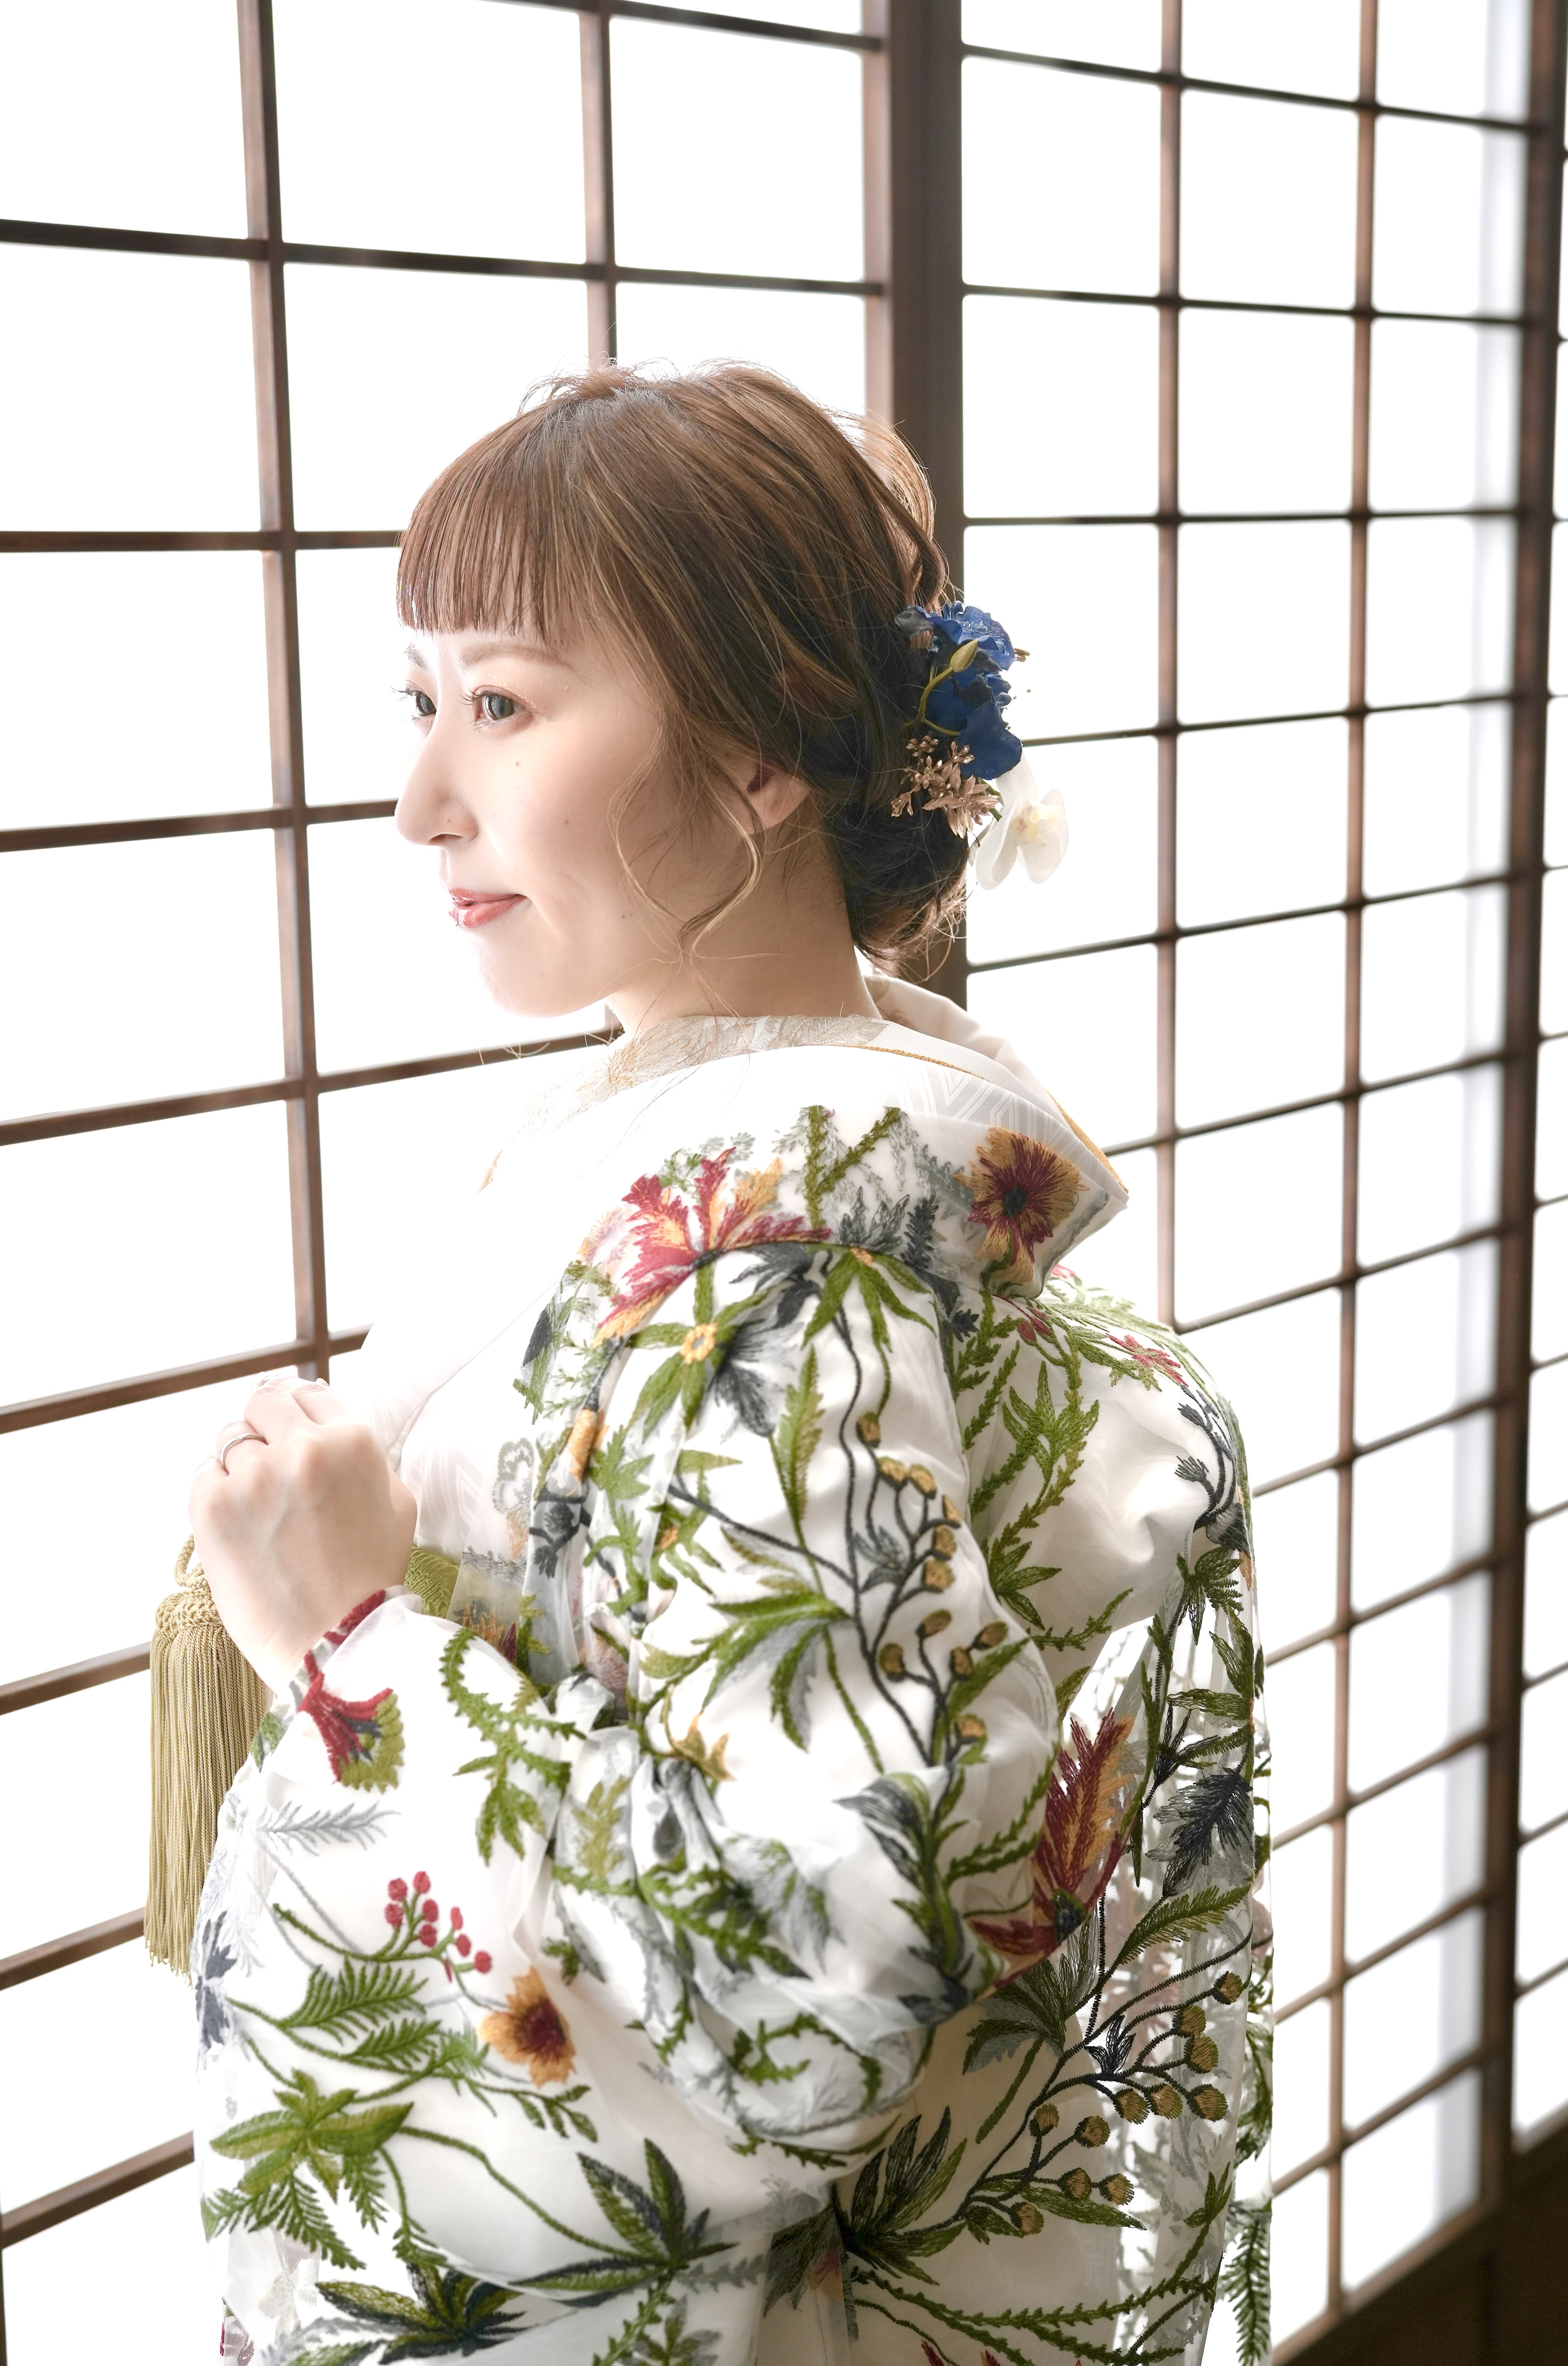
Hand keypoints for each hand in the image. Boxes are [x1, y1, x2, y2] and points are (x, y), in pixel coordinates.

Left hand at [190, 1379, 416, 1691]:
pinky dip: (215, 1496)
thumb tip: (327, 1427)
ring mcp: (254, 1477)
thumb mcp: (396, 1502)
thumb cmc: (372, 1579)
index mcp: (353, 1442)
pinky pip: (202, 1476)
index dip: (297, 1412)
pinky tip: (240, 1529)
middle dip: (265, 1430)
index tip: (289, 1430)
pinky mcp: (213, 1509)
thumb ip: (363, 1456)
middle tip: (270, 1469)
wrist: (337, 1645)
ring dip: (240, 1467)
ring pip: (229, 1440)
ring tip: (259, 1513)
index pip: (309, 1392)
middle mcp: (303, 1449)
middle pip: (263, 1403)